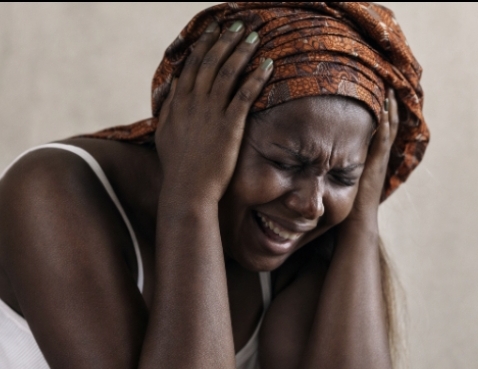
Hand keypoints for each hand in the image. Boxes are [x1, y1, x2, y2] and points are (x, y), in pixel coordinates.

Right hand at [154, 22, 272, 204]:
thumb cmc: (177, 165)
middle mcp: (193, 102)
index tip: (216, 29)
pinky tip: (267, 65)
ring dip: (242, 51)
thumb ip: (168, 106)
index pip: (193, 64)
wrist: (187, 188)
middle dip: (226, 40)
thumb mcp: (165, 132)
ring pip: (228, 73)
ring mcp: (211, 113)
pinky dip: (256, 77)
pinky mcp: (229, 126)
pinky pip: (245, 95)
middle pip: (211, 62)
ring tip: (255, 37)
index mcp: (178, 102)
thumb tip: (174, 85)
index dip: (206, 44)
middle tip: (239, 24)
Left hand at [345, 89, 398, 225]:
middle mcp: (379, 157)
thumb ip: (336, 164)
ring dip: (390, 109)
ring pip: (388, 129)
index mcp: (373, 159)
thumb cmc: (347, 205)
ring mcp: (379, 160)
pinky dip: (384, 124)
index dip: (383, 112)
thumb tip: (322, 149)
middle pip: (389, 125)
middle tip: (390, 82)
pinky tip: (383, 108)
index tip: (380, 92)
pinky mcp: (376, 165)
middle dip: (390, 104)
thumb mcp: (342, 178)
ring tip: (389, 88)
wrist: (357, 223)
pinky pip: (382, 140)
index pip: (380, 130)